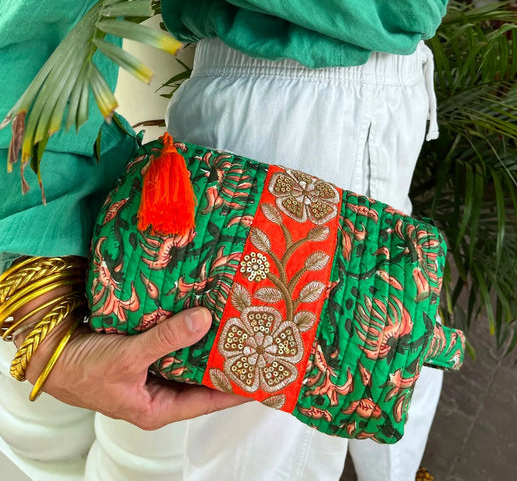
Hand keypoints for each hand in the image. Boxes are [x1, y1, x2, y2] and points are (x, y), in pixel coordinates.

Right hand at [23, 307, 247, 429]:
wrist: (49, 353)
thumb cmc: (82, 369)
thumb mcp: (128, 357)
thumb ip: (166, 339)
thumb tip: (205, 320)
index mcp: (158, 408)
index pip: (208, 401)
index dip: (237, 389)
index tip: (266, 376)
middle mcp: (159, 390)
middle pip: (202, 377)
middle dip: (227, 360)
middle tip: (256, 339)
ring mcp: (152, 369)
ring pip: (189, 356)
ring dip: (208, 340)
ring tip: (237, 322)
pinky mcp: (145, 349)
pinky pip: (174, 339)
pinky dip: (188, 327)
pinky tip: (204, 310)